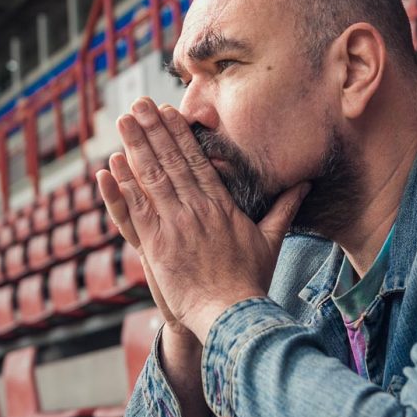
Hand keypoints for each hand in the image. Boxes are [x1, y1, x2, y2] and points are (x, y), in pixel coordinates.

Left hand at [97, 97, 308, 341]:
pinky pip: (137, 209)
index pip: (198, 161)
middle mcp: (198, 210)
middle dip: (154, 129)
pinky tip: (112, 164)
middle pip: (173, 161)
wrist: (234, 314)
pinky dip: (123, 186)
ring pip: (152, 178)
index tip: (169, 112)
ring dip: (136, 146)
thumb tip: (304, 184)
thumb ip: (284, 208)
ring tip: (124, 120)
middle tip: (138, 102)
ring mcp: (176, 226)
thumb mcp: (272, 240)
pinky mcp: (158, 246)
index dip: (181, 135)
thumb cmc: (251, 281)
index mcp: (221, 206)